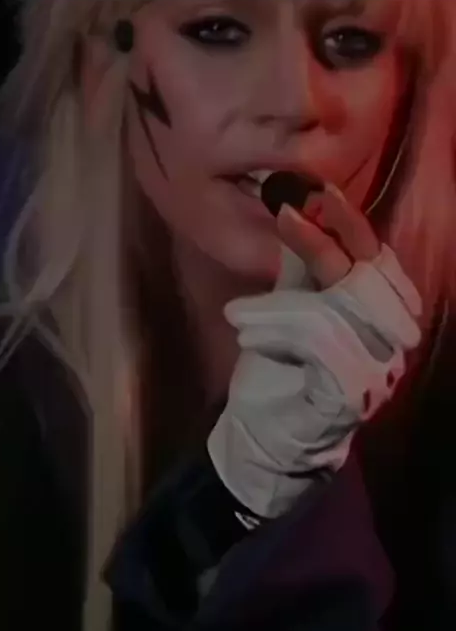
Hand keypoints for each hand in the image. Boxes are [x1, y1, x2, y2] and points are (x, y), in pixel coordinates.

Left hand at [207, 184, 421, 518]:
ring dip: (279, 305)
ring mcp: (379, 371)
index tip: (318, 190)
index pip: (379, 261)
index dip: (353, 224)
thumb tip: (302, 206)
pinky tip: (247, 333)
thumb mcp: (289, 309)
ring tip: (238, 316)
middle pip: (366, 278)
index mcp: (382, 315)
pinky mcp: (353, 395)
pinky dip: (278, 330)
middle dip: (320, 243)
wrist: (264, 440)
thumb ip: (303, 269)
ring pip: (336, 310)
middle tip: (282, 218)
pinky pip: (320, 344)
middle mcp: (392, 342)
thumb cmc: (279, 372)